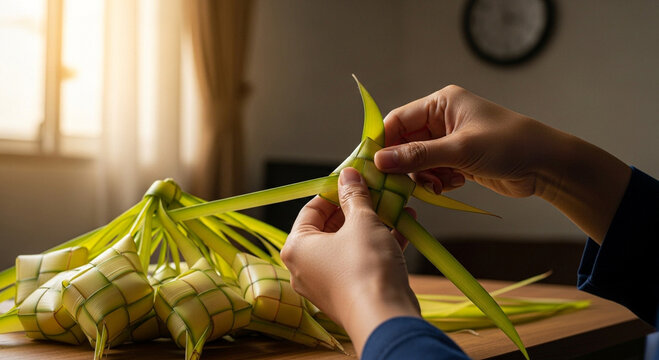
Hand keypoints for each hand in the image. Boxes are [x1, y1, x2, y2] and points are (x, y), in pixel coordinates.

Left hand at [282, 167, 419, 355]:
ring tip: (394, 204)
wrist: (385, 316)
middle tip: (376, 190)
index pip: (311, 209)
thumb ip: (354, 195)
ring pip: (349, 244)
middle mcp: (306, 267)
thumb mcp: (361, 221)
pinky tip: (404, 225)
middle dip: (357, 207)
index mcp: (297, 247)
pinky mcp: (350, 293)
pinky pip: (361, 261)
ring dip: (372, 223)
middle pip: (330, 226)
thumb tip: (349, 175)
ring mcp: (327, 283)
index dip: (334, 191)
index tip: (353, 179)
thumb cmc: (365, 267)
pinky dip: (379, 244)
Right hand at [374, 85, 547, 197]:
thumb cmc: (509, 145)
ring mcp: (451, 141)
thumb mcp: (460, 149)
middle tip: (401, 184)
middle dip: (404, 165)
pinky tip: (452, 184)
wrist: (547, 165)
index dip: (383, 142)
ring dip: (423, 177)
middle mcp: (443, 119)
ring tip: (437, 185)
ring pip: (418, 161)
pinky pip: (434, 172)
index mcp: (441, 104)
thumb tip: (380, 161)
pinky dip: (437, 181)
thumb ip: (418, 156)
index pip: (398, 120)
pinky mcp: (459, 160)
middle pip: (405, 143)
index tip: (372, 165)